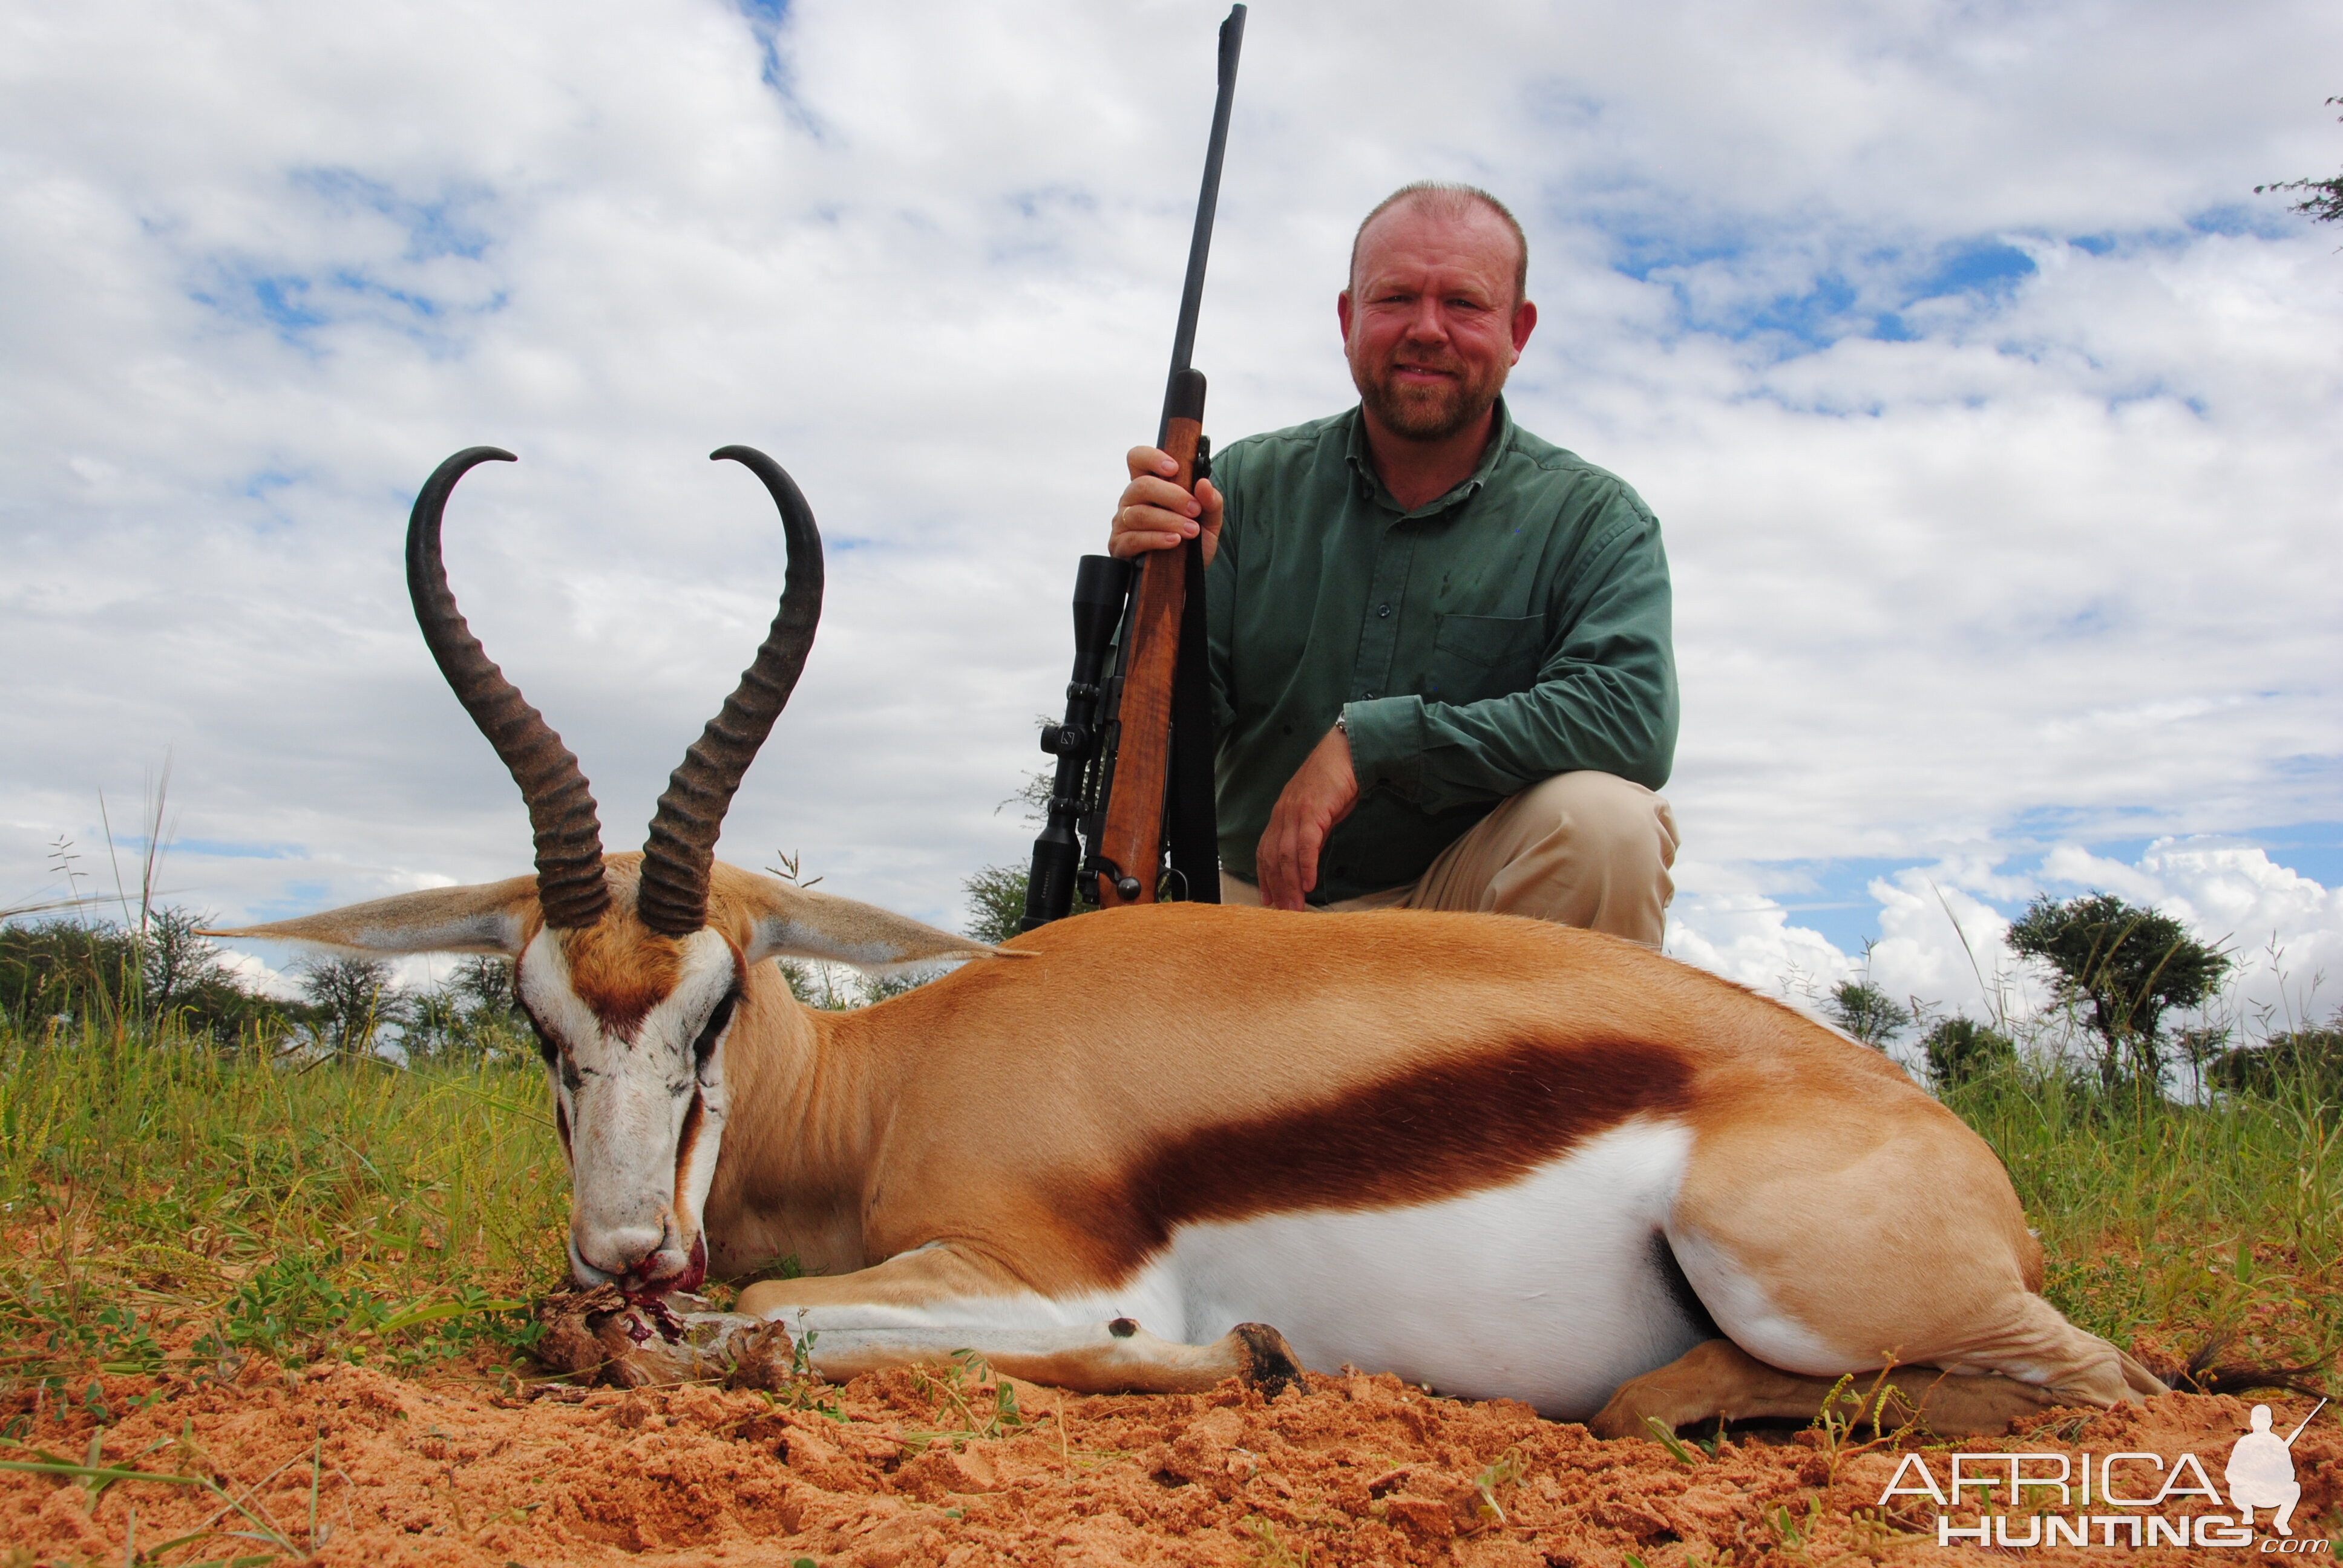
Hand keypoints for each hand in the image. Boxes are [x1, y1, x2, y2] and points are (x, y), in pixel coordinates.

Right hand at [1107, 446, 1221, 564]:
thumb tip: (1203, 484)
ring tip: (1191, 530)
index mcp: (1149, 487)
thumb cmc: (1190, 545)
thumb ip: (1211, 502)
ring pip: (1140, 513)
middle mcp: (1131, 501)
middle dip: (1172, 495)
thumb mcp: (1209, 523)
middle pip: (1141, 485)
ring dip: (1169, 520)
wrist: (1182, 581)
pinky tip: (1174, 541)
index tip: (1174, 468)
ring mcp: (1122, 523)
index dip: (1152, 457)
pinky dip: (1157, 539)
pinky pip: (1134, 538)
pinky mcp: (1120, 546)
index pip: (1137, 459)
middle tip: (1194, 509)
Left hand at [1256, 726, 1359, 909]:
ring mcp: (1296, 811)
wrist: (1347, 751)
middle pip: (1272, 857)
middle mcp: (1283, 814)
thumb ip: (1311, 833)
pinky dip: (1306, 867)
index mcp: (1282, 814)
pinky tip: (1309, 884)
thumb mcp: (1319, 811)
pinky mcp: (1313, 810)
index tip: (1268, 900)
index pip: (1265, 851)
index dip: (1265, 877)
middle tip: (1283, 913)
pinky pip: (1306, 845)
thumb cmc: (1336, 779)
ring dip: (1290, 884)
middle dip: (1277, 888)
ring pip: (1286, 855)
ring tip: (1296, 907)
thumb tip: (1308, 859)